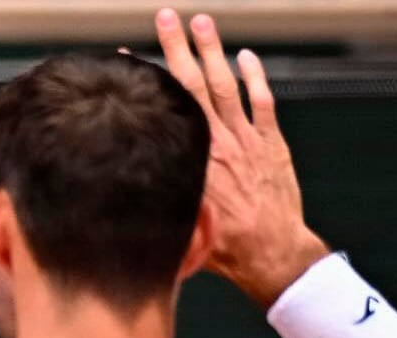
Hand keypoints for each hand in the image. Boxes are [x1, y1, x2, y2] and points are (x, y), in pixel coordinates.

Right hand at [154, 8, 329, 308]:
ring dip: (213, 52)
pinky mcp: (272, 146)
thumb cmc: (223, 251)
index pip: (164, 109)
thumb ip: (162, 197)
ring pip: (226, 86)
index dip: (145, 80)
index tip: (124, 58)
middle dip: (176, 48)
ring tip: (201, 22)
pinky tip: (246, 57)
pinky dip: (254, 78)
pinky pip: (262, 104)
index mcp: (191, 162)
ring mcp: (246, 141)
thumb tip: (130, 182)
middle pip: (192, 86)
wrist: (272, 255)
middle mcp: (217, 144)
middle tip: (166, 16)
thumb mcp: (181, 226)